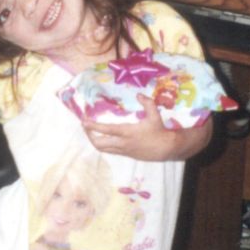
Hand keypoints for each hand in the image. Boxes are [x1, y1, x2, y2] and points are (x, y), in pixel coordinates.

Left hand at [82, 93, 212, 160]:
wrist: (166, 149)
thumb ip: (147, 103)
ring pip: (103, 149)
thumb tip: (138, 95)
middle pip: (99, 144)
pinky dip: (103, 145)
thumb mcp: (155, 115)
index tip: (84, 121)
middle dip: (89, 135)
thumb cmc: (159, 131)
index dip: (93, 126)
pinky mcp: (126, 155)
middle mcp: (122, 143)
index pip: (106, 130)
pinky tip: (103, 138)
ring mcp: (123, 151)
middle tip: (86, 126)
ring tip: (91, 132)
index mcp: (127, 133)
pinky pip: (110, 151)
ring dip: (95, 141)